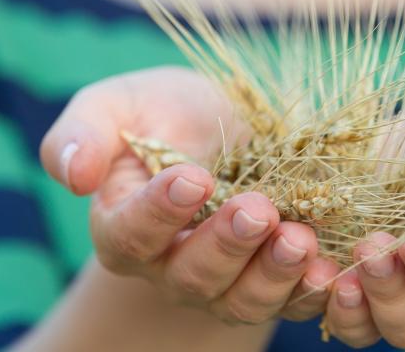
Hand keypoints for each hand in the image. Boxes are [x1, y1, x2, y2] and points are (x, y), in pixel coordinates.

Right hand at [40, 67, 337, 324]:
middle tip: (257, 210)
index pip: (131, 234)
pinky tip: (331, 268)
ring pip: (240, 300)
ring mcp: (224, 279)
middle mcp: (171, 264)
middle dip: (226, 245)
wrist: (231, 123)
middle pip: (190, 276)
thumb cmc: (169, 110)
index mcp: (125, 224)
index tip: (193, 177)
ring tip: (300, 239)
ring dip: (271, 275)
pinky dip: (309, 292)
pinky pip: (289, 301)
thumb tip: (74, 175)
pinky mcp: (271, 278)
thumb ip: (86, 132)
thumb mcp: (122, 103)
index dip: (159, 213)